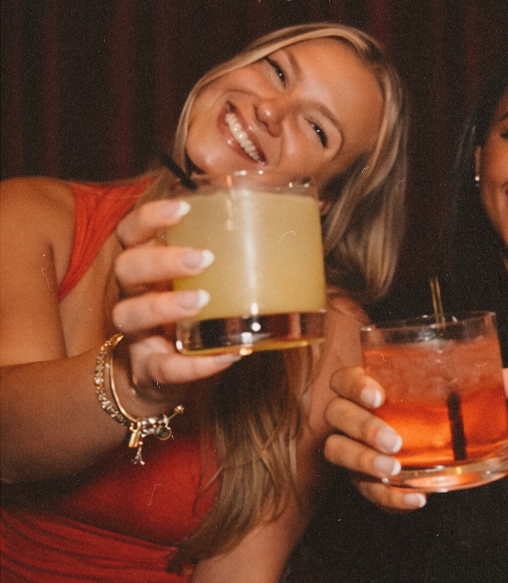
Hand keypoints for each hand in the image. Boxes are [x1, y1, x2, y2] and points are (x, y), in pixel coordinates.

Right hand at [111, 199, 237, 408]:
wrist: (165, 373)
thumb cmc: (196, 316)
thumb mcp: (212, 283)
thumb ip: (243, 259)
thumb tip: (306, 231)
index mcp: (148, 266)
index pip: (132, 232)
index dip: (150, 217)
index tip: (184, 209)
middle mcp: (134, 294)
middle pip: (127, 267)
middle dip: (162, 260)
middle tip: (203, 259)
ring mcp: (136, 333)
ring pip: (129, 314)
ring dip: (165, 305)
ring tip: (202, 300)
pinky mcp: (147, 369)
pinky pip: (163, 367)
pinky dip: (193, 365)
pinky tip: (225, 356)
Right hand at [324, 364, 507, 512]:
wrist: (423, 451)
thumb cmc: (429, 413)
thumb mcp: (453, 399)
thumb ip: (481, 386)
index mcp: (368, 388)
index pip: (345, 380)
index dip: (355, 385)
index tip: (377, 395)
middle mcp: (350, 417)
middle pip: (337, 415)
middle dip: (363, 427)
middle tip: (394, 442)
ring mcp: (350, 448)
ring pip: (338, 451)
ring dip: (364, 462)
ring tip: (395, 469)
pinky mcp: (360, 479)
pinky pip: (365, 490)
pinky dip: (389, 497)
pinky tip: (414, 498)